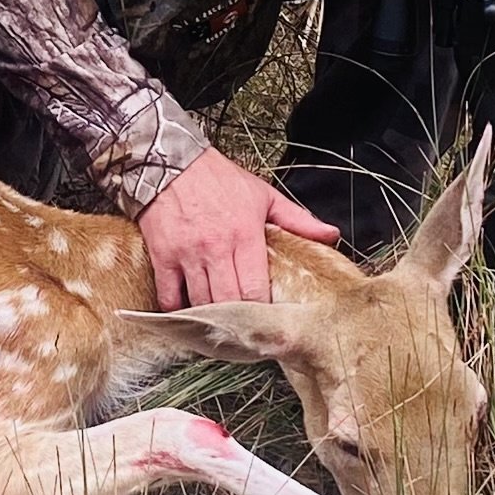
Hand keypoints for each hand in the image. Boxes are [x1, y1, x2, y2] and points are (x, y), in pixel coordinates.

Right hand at [138, 148, 338, 308]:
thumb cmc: (219, 179)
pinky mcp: (163, 256)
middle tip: (245, 332)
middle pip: (229, 303)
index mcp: (246, 235)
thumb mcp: (263, 194)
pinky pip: (169, 297)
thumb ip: (297, 219)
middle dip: (238, 322)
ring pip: (201, 304)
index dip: (262, 313)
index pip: (256, 291)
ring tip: (221, 326)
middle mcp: (217, 248)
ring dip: (211, 318)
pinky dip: (179, 310)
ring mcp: (187, 254)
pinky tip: (189, 311)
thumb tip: (332, 235)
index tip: (267, 322)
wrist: (171, 162)